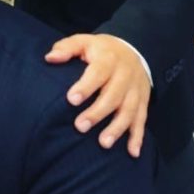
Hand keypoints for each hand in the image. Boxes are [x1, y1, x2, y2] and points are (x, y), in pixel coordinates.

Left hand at [45, 33, 150, 156]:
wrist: (133, 50)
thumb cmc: (100, 49)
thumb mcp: (83, 41)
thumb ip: (66, 48)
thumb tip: (49, 58)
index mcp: (109, 59)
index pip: (98, 73)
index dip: (86, 87)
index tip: (71, 100)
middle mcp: (125, 75)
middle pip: (114, 96)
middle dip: (98, 112)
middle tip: (80, 126)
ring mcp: (136, 90)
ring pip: (129, 111)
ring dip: (117, 128)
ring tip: (103, 143)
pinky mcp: (143, 101)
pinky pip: (142, 120)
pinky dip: (138, 137)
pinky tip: (132, 152)